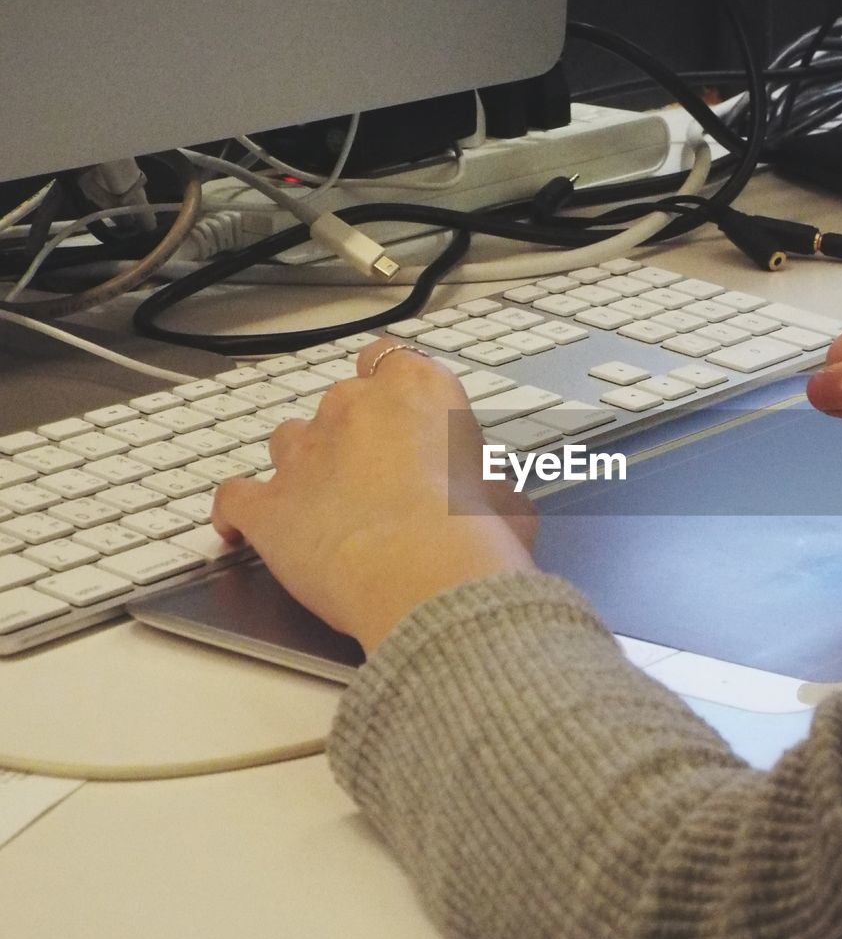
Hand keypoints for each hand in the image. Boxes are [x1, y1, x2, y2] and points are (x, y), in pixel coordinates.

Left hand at [212, 342, 536, 653]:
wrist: (428, 578)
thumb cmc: (475, 538)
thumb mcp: (509, 500)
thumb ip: (489, 484)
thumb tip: (494, 498)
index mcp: (419, 391)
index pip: (391, 359)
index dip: (392, 386)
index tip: (400, 410)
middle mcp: (355, 408)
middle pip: (340, 401)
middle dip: (354, 434)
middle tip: (381, 479)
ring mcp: (305, 453)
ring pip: (288, 439)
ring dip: (303, 464)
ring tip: (324, 503)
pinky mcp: (269, 505)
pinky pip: (235, 497)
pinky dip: (238, 513)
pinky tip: (242, 530)